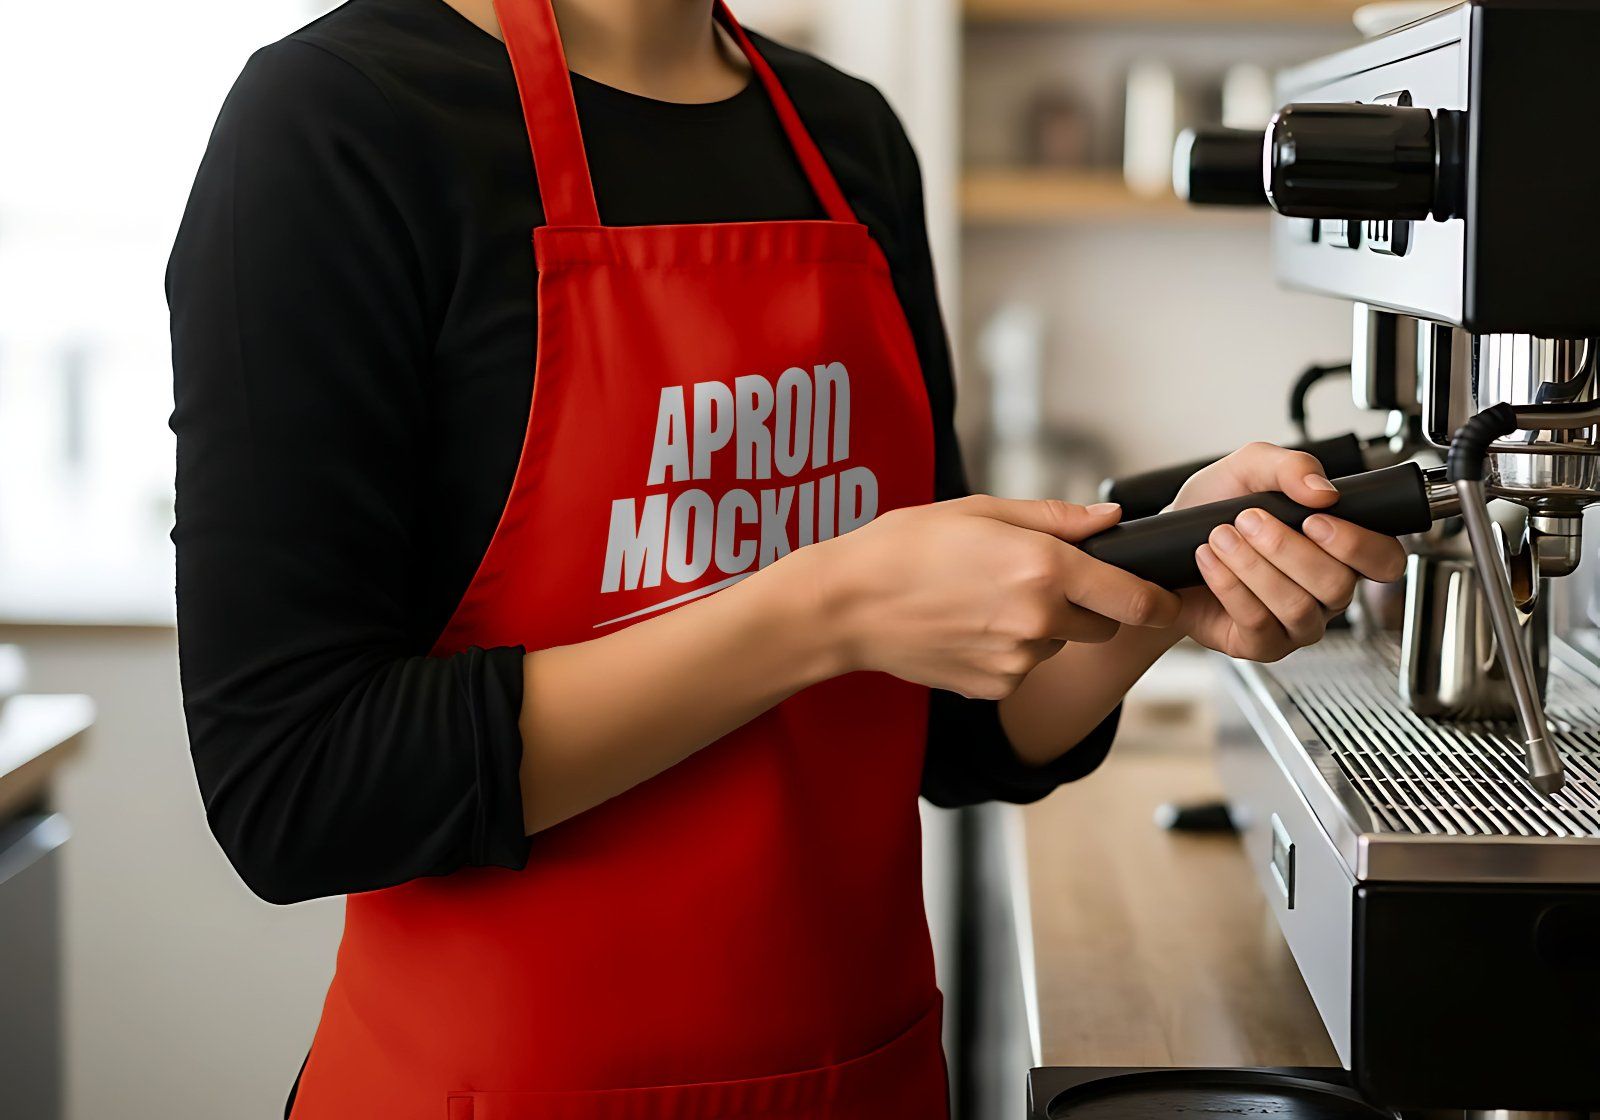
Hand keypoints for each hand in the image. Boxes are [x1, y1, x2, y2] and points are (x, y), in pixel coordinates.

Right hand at [815, 497, 1180, 699]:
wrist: (847, 605)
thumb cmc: (906, 547)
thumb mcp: (982, 510)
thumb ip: (1057, 518)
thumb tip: (1110, 520)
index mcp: (1045, 568)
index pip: (1135, 599)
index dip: (1157, 599)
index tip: (1161, 596)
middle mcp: (1039, 620)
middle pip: (1101, 624)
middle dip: (1085, 604)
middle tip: (1032, 579)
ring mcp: (1017, 660)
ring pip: (1057, 644)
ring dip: (1040, 626)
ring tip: (983, 599)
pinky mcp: (993, 687)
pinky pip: (1022, 667)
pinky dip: (1008, 650)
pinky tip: (968, 625)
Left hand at [1170, 442, 1407, 661]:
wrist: (1168, 540)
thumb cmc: (1216, 506)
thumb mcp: (1250, 468)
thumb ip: (1291, 466)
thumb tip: (1324, 491)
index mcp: (1340, 551)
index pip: (1385, 561)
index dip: (1358, 545)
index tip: (1314, 520)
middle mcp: (1326, 593)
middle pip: (1336, 585)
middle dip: (1287, 548)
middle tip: (1248, 519)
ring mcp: (1297, 624)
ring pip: (1296, 606)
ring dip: (1254, 566)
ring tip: (1221, 537)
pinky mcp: (1261, 644)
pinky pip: (1258, 623)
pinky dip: (1230, 586)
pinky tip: (1209, 561)